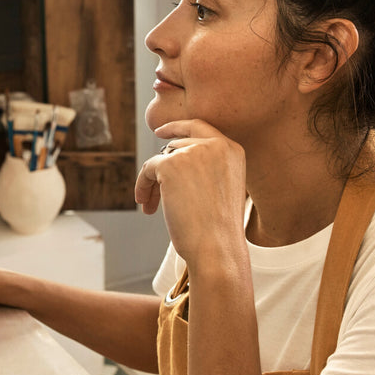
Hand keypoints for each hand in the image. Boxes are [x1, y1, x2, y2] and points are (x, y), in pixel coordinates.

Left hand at [134, 119, 247, 263]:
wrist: (217, 247)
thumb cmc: (219, 229)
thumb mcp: (222, 188)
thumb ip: (206, 168)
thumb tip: (170, 157)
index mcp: (232, 149)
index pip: (199, 127)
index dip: (177, 127)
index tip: (160, 132)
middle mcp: (215, 145)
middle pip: (176, 145)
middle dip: (164, 169)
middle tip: (156, 196)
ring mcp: (193, 152)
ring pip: (161, 159)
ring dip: (153, 182)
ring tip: (152, 206)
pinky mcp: (171, 165)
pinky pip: (148, 169)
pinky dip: (142, 186)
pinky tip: (145, 205)